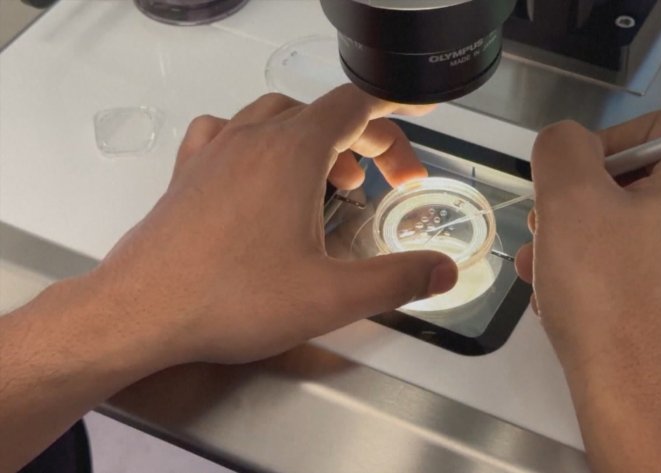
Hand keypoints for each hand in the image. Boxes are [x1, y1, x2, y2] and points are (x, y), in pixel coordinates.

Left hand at [85, 86, 457, 366]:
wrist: (141, 311)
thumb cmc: (231, 297)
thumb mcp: (332, 296)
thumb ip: (397, 280)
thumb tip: (442, 271)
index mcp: (293, 151)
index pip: (358, 108)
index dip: (396, 123)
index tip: (413, 137)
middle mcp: (253, 138)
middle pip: (322, 112)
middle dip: (366, 140)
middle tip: (386, 181)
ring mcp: (216, 151)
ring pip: (276, 116)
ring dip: (316, 138)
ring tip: (335, 176)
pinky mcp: (189, 174)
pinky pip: (229, 133)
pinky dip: (259, 141)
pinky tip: (261, 171)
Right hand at [515, 110, 660, 472]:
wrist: (635, 400)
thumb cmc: (610, 301)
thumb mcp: (568, 200)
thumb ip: (562, 147)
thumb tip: (569, 144)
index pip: (656, 130)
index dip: (598, 147)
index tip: (562, 182)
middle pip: (646, 182)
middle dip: (584, 202)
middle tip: (546, 229)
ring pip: (642, 227)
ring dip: (586, 239)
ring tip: (544, 267)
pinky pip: (652, 265)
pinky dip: (609, 270)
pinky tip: (570, 294)